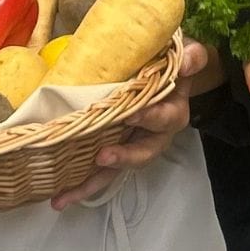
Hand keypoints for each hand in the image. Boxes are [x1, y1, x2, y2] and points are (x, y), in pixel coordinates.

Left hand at [51, 38, 208, 209]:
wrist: (166, 74)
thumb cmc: (172, 63)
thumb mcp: (186, 54)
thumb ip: (191, 57)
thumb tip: (186, 61)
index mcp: (173, 112)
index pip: (164, 118)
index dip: (149, 117)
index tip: (131, 115)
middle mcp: (154, 136)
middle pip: (142, 154)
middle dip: (123, 158)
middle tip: (103, 157)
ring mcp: (132, 146)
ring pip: (116, 171)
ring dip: (92, 183)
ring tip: (67, 195)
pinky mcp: (113, 150)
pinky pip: (99, 171)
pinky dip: (79, 184)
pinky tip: (57, 196)